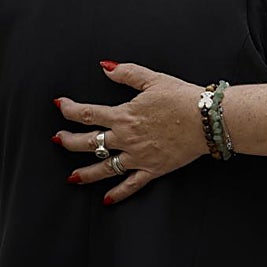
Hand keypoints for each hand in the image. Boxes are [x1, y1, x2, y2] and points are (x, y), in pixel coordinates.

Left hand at [53, 62, 207, 203]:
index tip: (61, 105)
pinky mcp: (153, 168)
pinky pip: (131, 185)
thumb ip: (127, 74)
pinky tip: (107, 199)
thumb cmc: (184, 98)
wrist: (208, 119)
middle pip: (88, 143)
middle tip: (59, 140)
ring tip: (73, 177)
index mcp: (125, 115)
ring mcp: (138, 156)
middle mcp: (126, 138)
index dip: (70, 109)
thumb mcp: (155, 79)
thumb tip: (106, 68)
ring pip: (103, 168)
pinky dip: (118, 193)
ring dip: (85, 173)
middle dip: (69, 141)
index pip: (88, 114)